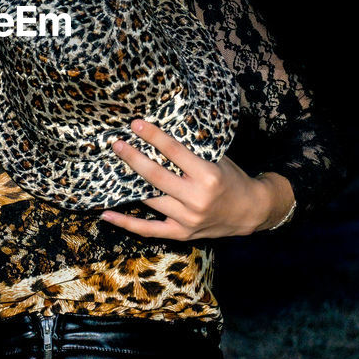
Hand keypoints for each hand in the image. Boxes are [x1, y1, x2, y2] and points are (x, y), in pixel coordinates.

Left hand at [98, 119, 274, 239]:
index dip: (153, 136)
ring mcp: (187, 219)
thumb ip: (193, 151)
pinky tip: (107, 214)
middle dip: (133, 157)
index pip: (174, 152)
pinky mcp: (181, 234)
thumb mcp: (218, 160)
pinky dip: (126, 223)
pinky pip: (148, 230)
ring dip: (128, 183)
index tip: (136, 124)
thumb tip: (162, 133)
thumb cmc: (233, 179)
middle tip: (117, 144)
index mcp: (208, 176)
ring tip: (112, 167)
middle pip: (156, 176)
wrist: (251, 211)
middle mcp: (196, 199)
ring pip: (150, 199)